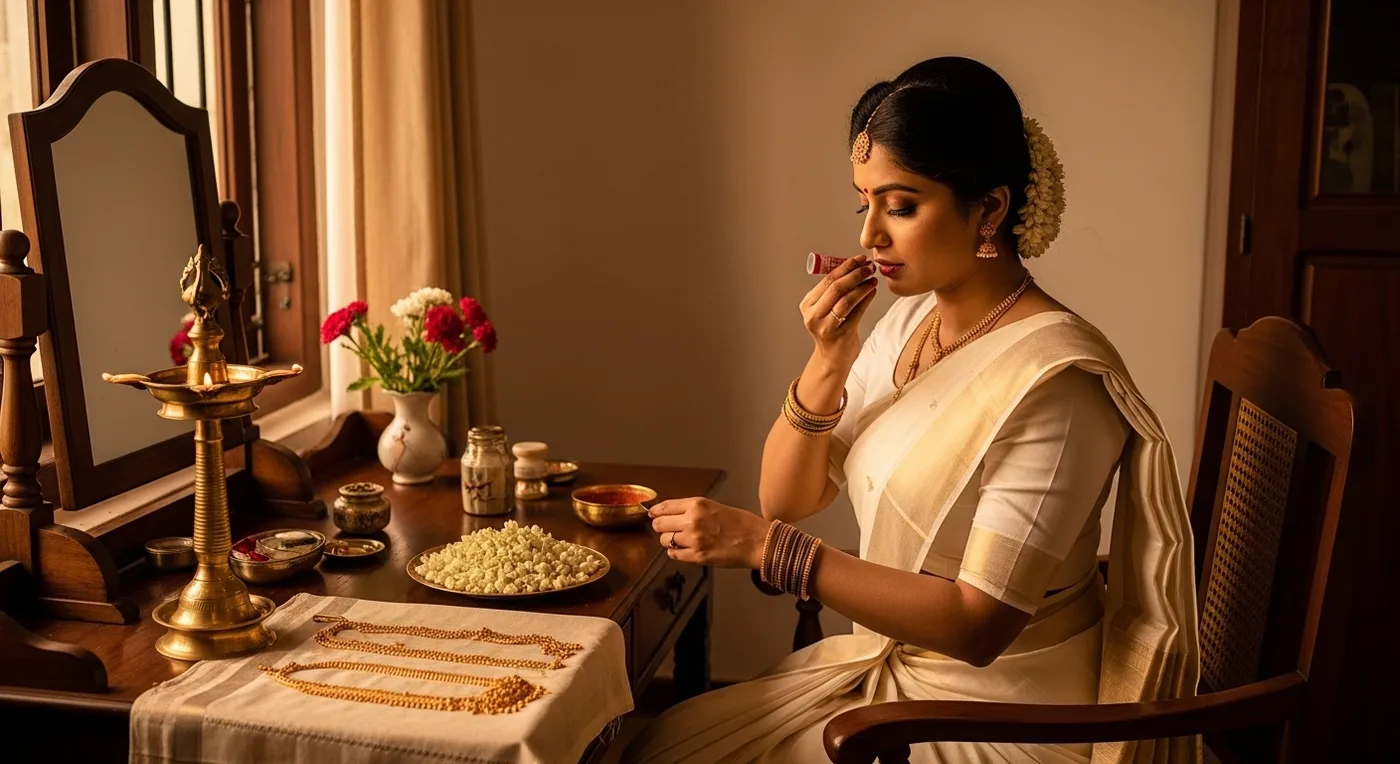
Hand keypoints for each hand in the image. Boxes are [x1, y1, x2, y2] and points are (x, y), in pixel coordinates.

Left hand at [648, 498, 771, 568]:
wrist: (756, 541)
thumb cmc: (741, 523)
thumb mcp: (714, 506)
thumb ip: (692, 510)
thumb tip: (670, 513)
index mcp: (697, 505)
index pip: (664, 507)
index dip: (655, 511)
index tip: (651, 514)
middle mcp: (692, 521)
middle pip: (659, 524)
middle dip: (660, 527)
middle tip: (665, 529)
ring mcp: (693, 540)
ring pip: (665, 541)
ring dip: (669, 541)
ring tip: (680, 541)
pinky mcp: (697, 556)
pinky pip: (674, 555)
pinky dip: (675, 553)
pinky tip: (684, 550)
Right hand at [802, 254, 877, 367]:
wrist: (832, 358)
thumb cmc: (832, 330)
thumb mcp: (825, 309)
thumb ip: (834, 291)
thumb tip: (855, 267)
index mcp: (807, 305)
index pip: (827, 280)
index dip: (845, 267)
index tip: (859, 259)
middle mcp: (813, 316)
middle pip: (836, 288)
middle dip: (855, 274)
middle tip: (869, 267)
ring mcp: (826, 327)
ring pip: (846, 300)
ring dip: (862, 286)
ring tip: (873, 279)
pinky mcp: (841, 335)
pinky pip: (857, 312)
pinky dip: (866, 299)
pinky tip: (872, 291)